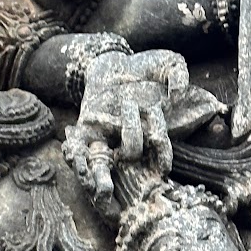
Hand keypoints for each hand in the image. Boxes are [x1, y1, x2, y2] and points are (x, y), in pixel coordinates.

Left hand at [64, 49, 187, 211]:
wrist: (114, 65)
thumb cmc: (146, 67)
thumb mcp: (169, 63)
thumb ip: (177, 74)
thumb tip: (176, 92)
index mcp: (153, 130)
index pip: (160, 148)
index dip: (162, 156)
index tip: (162, 160)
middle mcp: (131, 140)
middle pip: (132, 158)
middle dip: (132, 162)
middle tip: (131, 160)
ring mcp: (109, 139)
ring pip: (106, 164)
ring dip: (101, 177)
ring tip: (99, 187)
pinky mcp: (87, 133)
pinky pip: (81, 150)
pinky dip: (76, 156)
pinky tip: (72, 158)